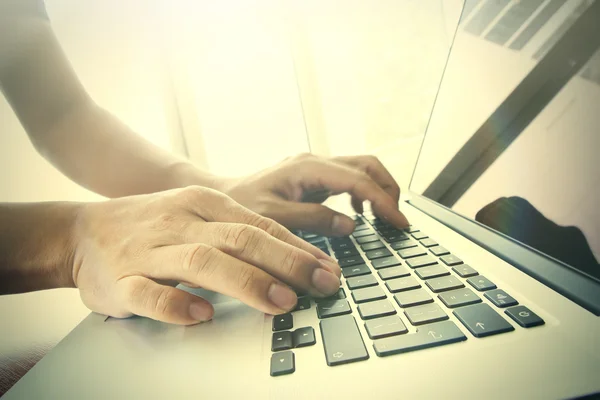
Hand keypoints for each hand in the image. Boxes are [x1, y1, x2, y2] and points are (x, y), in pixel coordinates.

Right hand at [71, 186, 340, 324]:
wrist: (83, 232)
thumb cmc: (152, 225)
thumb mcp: (198, 215)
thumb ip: (239, 233)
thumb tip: (295, 258)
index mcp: (202, 203)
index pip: (259, 225)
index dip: (297, 248)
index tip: (327, 269)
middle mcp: (180, 222)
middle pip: (240, 239)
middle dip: (286, 262)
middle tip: (320, 284)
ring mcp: (150, 251)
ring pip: (202, 262)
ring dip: (246, 282)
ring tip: (280, 302)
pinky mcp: (122, 281)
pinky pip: (150, 294)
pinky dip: (177, 305)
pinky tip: (201, 315)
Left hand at [222, 153, 408, 235]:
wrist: (223, 198)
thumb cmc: (241, 206)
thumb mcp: (272, 217)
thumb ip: (312, 219)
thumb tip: (351, 224)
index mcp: (307, 168)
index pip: (358, 179)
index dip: (383, 201)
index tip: (398, 222)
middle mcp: (315, 162)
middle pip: (367, 164)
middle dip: (388, 189)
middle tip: (398, 219)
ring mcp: (315, 168)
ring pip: (361, 168)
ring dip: (378, 189)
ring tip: (386, 217)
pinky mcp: (314, 178)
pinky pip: (348, 179)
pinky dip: (362, 193)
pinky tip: (358, 213)